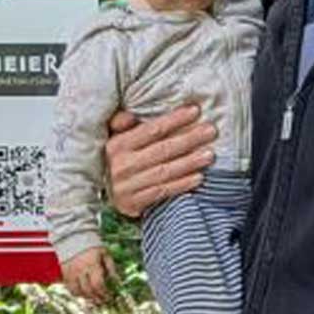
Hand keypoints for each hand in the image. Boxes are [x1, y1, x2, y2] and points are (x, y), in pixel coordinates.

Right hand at [62, 248, 113, 302]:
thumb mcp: (105, 253)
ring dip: (86, 298)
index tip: (109, 297)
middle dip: (97, 298)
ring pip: (78, 291)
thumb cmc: (91, 244)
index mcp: (92, 264)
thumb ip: (111, 267)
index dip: (104, 293)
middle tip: (102, 301)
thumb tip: (117, 280)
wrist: (73, 235)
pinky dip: (76, 293)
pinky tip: (83, 294)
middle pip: (88, 290)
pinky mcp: (64, 272)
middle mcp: (81, 270)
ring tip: (93, 299)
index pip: (98, 284)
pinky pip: (69, 288)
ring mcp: (71, 272)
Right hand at [102, 106, 216, 218]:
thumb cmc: (115, 159)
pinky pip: (162, 191)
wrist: (102, 192)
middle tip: (210, 131)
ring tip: (209, 154)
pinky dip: (181, 185)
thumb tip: (130, 115)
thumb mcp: (111, 137)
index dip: (174, 120)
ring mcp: (127, 186)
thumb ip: (120, 124)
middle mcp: (122, 165)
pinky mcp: (133, 203)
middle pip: (162, 150)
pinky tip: (198, 177)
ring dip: (190, 162)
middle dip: (189, 139)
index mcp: (117, 145)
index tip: (195, 111)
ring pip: (165, 171)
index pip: (151, 130)